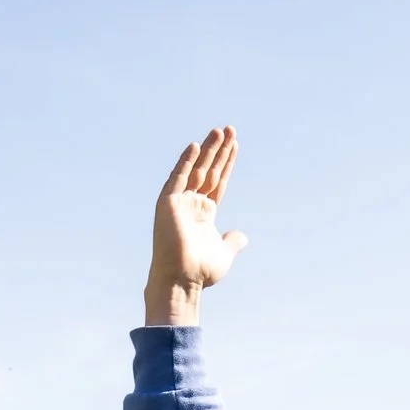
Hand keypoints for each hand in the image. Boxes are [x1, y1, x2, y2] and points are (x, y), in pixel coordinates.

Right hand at [145, 127, 247, 326]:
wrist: (182, 280)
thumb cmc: (200, 271)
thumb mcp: (224, 254)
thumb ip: (232, 242)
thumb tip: (242, 236)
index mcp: (205, 212)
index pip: (218, 180)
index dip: (226, 162)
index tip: (235, 144)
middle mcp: (192, 204)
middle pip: (209, 170)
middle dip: (219, 150)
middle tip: (229, 129)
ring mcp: (179, 202)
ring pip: (196, 169)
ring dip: (208, 150)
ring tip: (220, 131)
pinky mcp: (167, 203)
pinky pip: (177, 177)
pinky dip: (186, 161)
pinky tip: (196, 146)